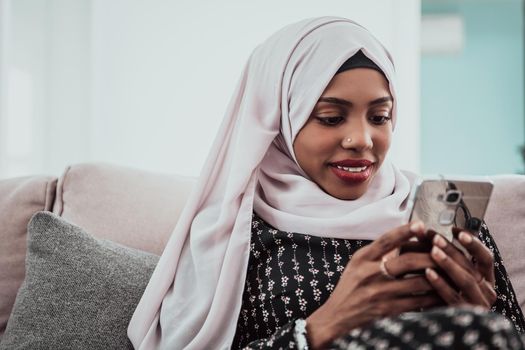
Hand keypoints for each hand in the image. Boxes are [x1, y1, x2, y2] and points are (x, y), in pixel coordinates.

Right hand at [306, 222, 440, 348]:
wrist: (337, 317)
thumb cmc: (350, 288)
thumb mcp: (357, 264)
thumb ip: (377, 252)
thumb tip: (403, 237)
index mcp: (363, 259)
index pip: (386, 241)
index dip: (405, 231)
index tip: (421, 225)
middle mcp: (371, 274)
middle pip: (407, 261)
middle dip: (430, 255)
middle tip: (445, 251)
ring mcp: (381, 293)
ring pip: (418, 282)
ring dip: (438, 276)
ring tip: (452, 270)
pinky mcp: (389, 311)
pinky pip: (418, 302)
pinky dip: (433, 296)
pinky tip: (444, 291)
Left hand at [424, 228, 496, 309]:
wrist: (441, 326)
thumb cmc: (443, 294)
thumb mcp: (449, 274)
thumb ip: (443, 256)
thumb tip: (425, 232)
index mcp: (486, 280)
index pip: (485, 258)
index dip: (472, 243)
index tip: (455, 230)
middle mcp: (486, 292)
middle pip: (472, 266)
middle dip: (453, 250)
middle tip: (435, 237)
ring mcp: (477, 304)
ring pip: (465, 280)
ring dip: (448, 263)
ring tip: (433, 251)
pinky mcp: (463, 314)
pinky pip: (452, 296)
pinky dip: (440, 283)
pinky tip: (428, 272)